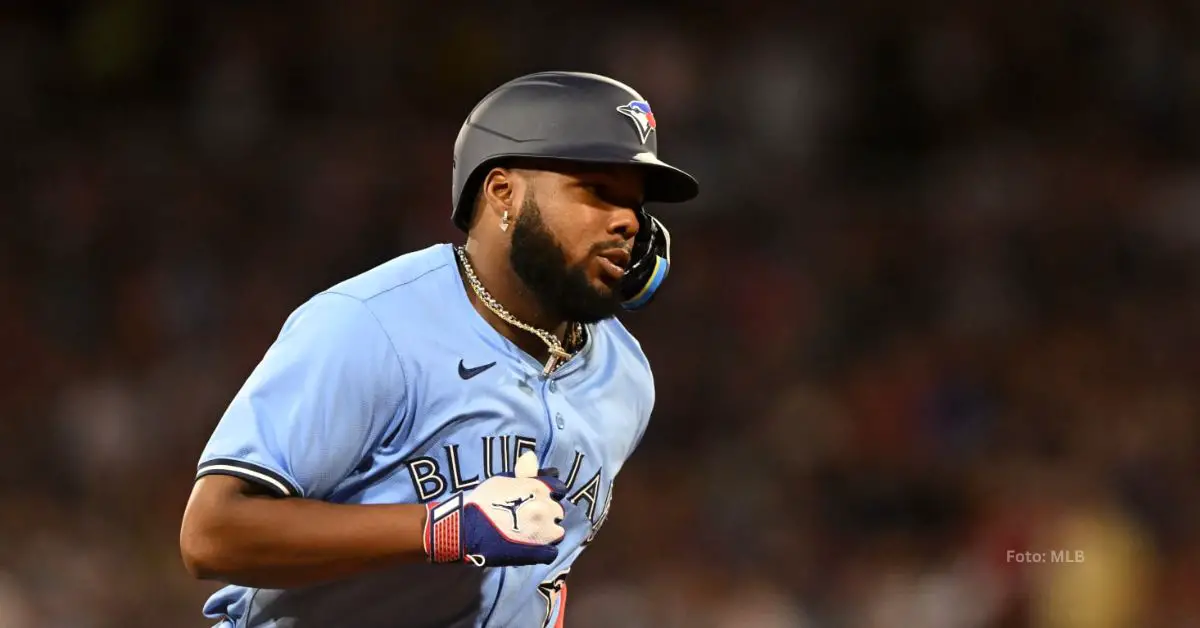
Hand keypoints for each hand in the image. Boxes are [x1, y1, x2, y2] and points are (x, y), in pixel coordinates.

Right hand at [424, 451, 567, 566]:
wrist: (466, 528)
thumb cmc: (482, 500)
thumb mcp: (503, 480)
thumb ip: (525, 473)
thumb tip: (538, 461)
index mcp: (539, 489)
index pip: (559, 489)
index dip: (551, 494)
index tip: (540, 499)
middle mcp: (546, 509)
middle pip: (558, 512)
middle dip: (547, 513)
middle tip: (530, 517)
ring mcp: (544, 532)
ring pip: (557, 532)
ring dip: (548, 532)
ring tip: (531, 534)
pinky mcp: (538, 553)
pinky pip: (551, 553)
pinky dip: (544, 550)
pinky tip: (532, 547)